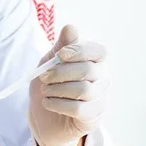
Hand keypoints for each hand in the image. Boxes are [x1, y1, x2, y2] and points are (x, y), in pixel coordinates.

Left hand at [28, 24, 109, 145]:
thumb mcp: (50, 61)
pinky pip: (79, 109)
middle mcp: (102, 79)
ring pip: (84, 90)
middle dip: (60, 72)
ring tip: (45, 91)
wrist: (43, 115)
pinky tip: (48, 103)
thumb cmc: (50, 84)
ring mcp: (100, 99)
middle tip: (43, 77)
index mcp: (93, 62)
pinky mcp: (93, 118)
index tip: (60, 55)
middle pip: (88, 70)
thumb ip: (62, 45)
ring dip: (57, 89)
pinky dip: (58, 104)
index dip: (80, 51)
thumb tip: (71, 27)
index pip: (99, 51)